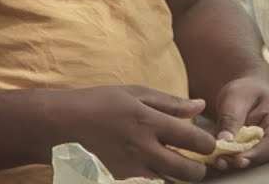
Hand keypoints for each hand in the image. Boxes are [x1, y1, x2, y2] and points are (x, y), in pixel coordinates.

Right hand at [51, 86, 215, 182]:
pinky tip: (153, 171)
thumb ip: (170, 103)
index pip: (194, 140)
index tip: (206, 142)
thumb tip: (201, 106)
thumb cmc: (98, 104)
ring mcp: (130, 170)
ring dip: (177, 178)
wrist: (59, 126)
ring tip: (173, 167)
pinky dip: (155, 181)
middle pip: (188, 172)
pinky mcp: (117, 182)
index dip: (208, 144)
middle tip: (195, 163)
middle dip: (199, 170)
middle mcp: (142, 149)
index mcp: (149, 122)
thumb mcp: (134, 93)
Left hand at [212, 77, 268, 173]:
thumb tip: (224, 141)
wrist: (246, 97)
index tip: (238, 160)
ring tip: (215, 166)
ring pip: (260, 172)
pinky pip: (246, 173)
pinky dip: (230, 174)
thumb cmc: (243, 92)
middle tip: (221, 163)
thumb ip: (231, 117)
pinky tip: (213, 169)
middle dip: (248, 169)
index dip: (258, 154)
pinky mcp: (254, 161)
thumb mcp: (235, 97)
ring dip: (238, 174)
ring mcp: (266, 153)